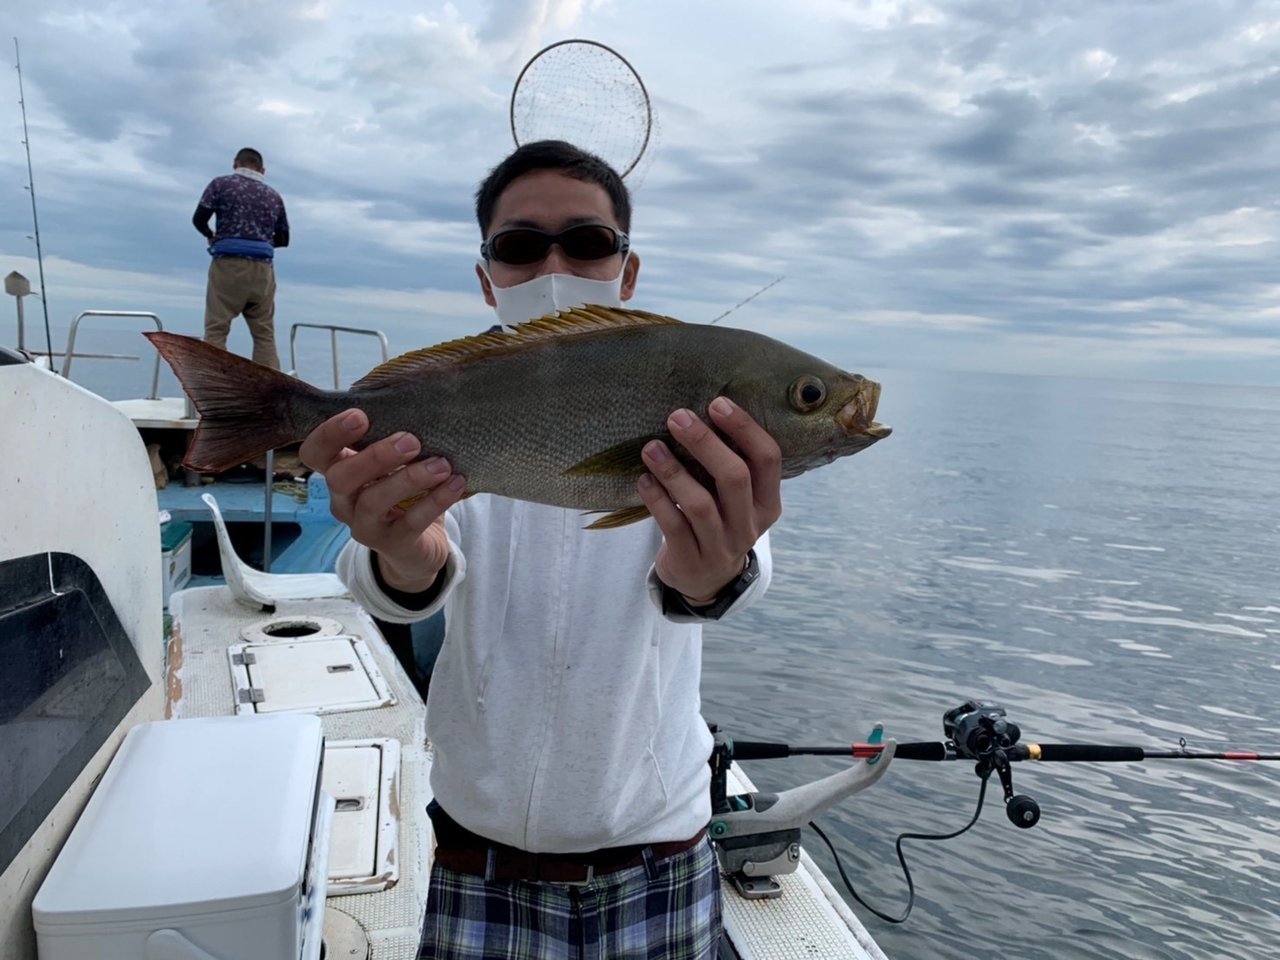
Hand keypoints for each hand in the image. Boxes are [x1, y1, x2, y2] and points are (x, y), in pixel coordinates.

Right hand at [298, 409, 466, 591]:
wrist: (419, 545)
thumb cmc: (403, 491)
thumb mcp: (393, 463)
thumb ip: (392, 436)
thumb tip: (415, 396)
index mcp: (339, 472)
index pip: (314, 452)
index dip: (329, 434)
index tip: (360, 415)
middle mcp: (343, 500)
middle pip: (340, 478)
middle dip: (375, 456)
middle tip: (411, 440)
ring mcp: (364, 525)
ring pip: (373, 502)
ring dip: (409, 479)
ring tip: (441, 464)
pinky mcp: (392, 544)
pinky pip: (410, 523)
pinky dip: (435, 501)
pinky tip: (455, 483)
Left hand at [636, 397, 781, 602]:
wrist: (707, 581)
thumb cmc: (719, 523)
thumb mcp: (737, 501)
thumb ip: (729, 466)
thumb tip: (698, 412)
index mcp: (768, 503)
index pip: (768, 459)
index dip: (745, 428)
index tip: (717, 403)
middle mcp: (749, 525)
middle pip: (734, 477)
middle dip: (705, 443)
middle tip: (677, 417)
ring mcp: (721, 547)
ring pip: (700, 504)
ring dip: (673, 471)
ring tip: (651, 448)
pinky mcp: (691, 560)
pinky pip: (673, 525)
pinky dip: (657, 500)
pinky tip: (644, 479)